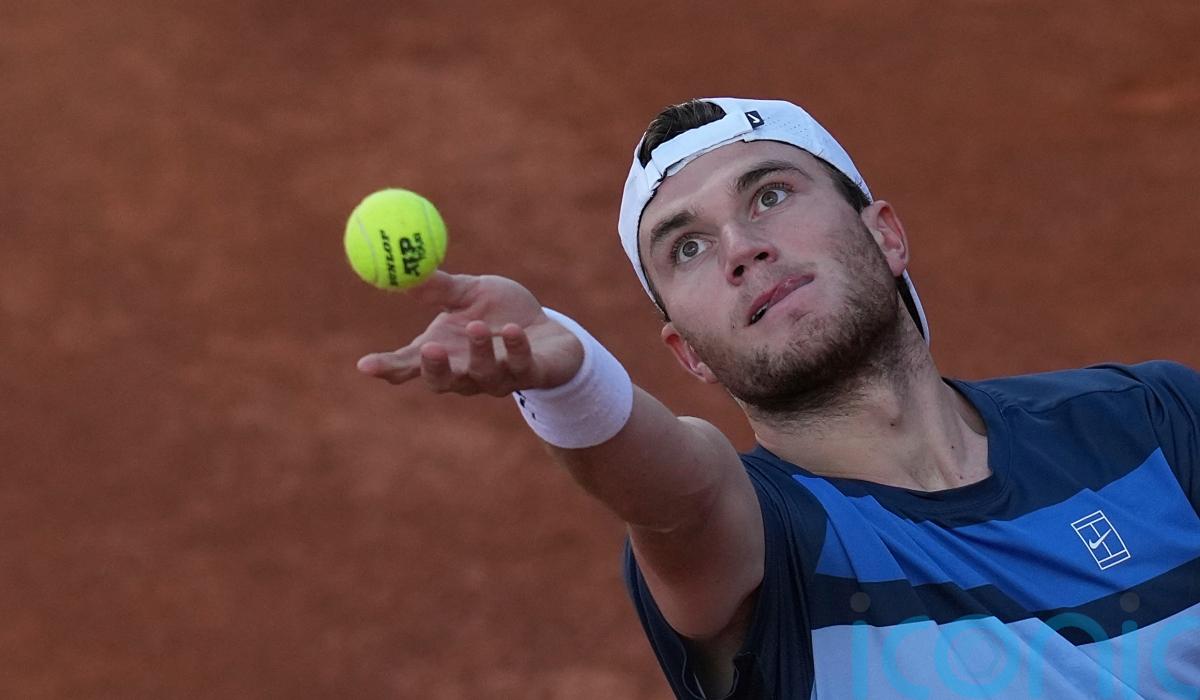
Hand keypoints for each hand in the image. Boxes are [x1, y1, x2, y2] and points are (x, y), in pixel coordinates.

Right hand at [356, 271, 583, 395]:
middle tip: (428, 348)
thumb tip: (403, 264)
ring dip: (477, 353)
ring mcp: (498, 378)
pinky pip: (519, 366)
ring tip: (476, 326)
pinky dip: (514, 348)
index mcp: (444, 354)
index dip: (386, 368)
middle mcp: (466, 373)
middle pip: (441, 382)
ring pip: (482, 375)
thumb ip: (438, 288)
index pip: (408, 367)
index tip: (364, 364)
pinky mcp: (530, 375)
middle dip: (433, 369)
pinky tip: (514, 329)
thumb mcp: (468, 294)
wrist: (550, 330)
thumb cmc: (502, 313)